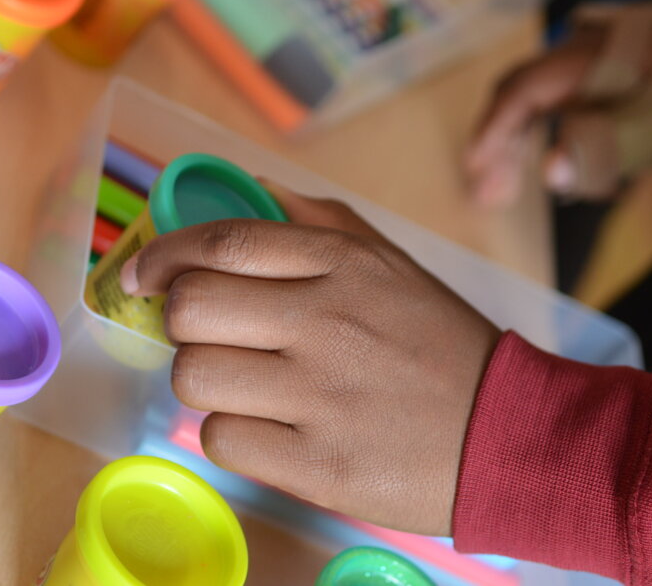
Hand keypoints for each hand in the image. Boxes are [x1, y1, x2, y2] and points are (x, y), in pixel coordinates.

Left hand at [120, 185, 500, 534]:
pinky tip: (270, 429)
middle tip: (211, 335)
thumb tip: (245, 185)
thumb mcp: (390, 264)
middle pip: (190, 308)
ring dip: (207, 381)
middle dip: (183, 322)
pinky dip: (233, 433)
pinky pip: (221, 439)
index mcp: (343, 266)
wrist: (509, 434)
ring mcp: (321, 398)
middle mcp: (327, 323)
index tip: (142, 273)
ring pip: (194, 376)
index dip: (164, 254)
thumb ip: (316, 221)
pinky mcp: (319, 466)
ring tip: (247, 386)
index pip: (223, 243)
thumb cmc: (439, 344)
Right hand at [467, 27, 610, 205]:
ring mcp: (596, 61)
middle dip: (498, 144)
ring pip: (541, 100)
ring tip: (507, 186)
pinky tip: (559, 164)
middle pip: (521, 95)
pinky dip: (549, 133)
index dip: (493, 131)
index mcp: (584, 61)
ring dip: (520, 142)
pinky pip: (564, 102)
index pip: (520, 92)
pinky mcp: (613, 73)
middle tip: (485, 192)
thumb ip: (603, 148)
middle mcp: (581, 55)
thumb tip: (551, 176)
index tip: (473, 166)